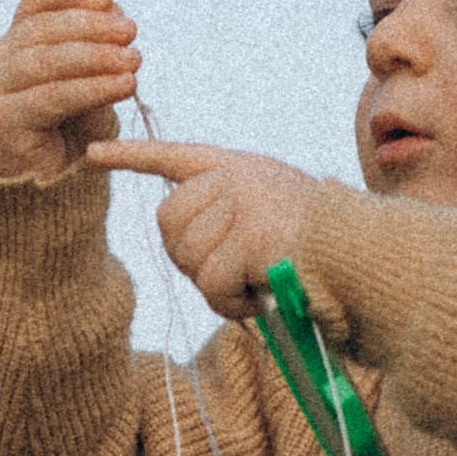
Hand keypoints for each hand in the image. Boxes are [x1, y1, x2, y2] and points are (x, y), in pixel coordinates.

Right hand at [0, 0, 142, 179]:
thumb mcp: (88, 85)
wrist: (46, 197)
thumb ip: (98, 51)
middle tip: (131, 32)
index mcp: (13, 45)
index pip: (36, 3)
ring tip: (134, 61)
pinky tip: (123, 87)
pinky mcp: (0, 122)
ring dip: (95, 57)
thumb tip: (118, 15)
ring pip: (45, 61)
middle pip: (42, 29)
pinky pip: (51, 97)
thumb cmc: (70, 136)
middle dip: (91, 27)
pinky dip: (91, 89)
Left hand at [85, 142, 318, 318]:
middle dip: (191, 258)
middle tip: (232, 271)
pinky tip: (260, 294)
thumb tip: (183, 248)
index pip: (174, 157)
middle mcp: (237, 175)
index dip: (131, 157)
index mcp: (239, 166)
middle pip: (169, 222)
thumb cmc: (319, 250)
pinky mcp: (251, 235)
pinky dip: (231, 303)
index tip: (93, 152)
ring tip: (255, 280)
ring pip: (188, 256)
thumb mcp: (270, 215)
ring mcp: (244, 202)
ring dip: (216, 285)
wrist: (364, 261)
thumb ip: (226, 216)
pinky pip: (212, 284)